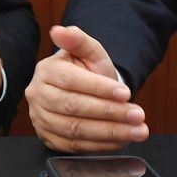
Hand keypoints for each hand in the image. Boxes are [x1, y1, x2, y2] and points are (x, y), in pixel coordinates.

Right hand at [25, 24, 147, 151]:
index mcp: (46, 71)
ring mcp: (40, 119)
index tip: (126, 94)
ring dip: (109, 133)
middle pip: (73, 107)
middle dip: (110, 113)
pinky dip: (100, 146)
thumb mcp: (88, 51)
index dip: (99, 89)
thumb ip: (78, 40)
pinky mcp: (48, 138)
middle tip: (138, 116)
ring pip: (75, 129)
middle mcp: (38, 95)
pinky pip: (74, 146)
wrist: (81, 89)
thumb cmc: (85, 69)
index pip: (72, 81)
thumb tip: (59, 30)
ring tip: (137, 131)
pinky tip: (121, 141)